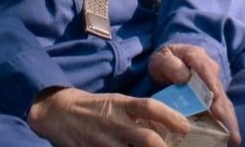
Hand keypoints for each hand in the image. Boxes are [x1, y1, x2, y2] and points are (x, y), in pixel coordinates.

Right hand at [27, 87, 187, 145]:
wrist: (59, 113)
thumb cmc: (94, 107)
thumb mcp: (116, 102)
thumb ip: (137, 114)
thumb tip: (165, 125)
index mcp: (121, 104)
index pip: (150, 107)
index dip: (170, 116)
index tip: (186, 126)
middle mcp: (115, 123)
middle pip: (146, 138)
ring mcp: (104, 141)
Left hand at [149, 43, 241, 144]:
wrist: (170, 60)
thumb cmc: (165, 60)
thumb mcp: (162, 59)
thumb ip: (171, 65)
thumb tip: (184, 78)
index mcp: (197, 57)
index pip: (206, 72)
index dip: (213, 88)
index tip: (217, 104)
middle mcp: (210, 69)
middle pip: (219, 90)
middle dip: (225, 111)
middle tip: (229, 128)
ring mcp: (213, 82)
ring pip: (224, 101)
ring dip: (229, 119)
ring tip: (234, 138)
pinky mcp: (214, 93)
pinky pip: (221, 107)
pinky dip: (226, 120)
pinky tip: (229, 135)